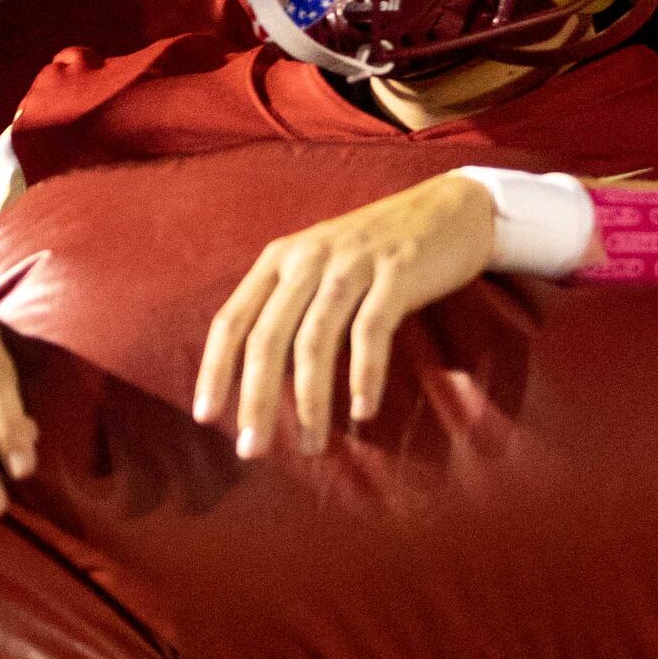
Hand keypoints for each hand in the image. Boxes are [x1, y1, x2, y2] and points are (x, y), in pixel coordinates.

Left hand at [192, 170, 496, 460]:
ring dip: (310, 400)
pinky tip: (362, 412)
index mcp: (280, 259)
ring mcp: (352, 263)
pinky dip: (364, 375)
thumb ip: (291, 311)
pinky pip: (371, 332)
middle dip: (256, 399)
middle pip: (268, 338)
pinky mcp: (397, 272)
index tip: (206, 418)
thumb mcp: (322, 269)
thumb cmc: (378, 253)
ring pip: (316, 341)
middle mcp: (308, 258)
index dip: (214, 371)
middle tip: (253, 450)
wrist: (452, 208)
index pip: (232, 321)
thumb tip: (262, 383)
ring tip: (311, 446)